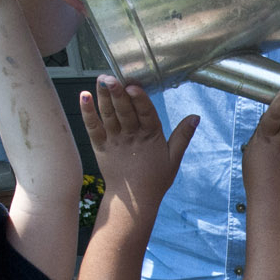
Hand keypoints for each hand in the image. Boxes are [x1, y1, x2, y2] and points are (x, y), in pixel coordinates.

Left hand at [80, 76, 196, 216]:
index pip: (146, 114)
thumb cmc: (155, 179)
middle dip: (117, 94)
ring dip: (103, 97)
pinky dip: (87, 112)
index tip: (133, 86)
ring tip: (100, 79)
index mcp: (150, 137)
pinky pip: (92, 127)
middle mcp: (131, 137)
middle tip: (110, 78)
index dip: (139, 100)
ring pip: (108, 115)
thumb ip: (183, 136)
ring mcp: (114, 141)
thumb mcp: (174, 158)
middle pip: (124, 112)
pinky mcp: (100, 146)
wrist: (133, 201)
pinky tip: (84, 96)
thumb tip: (195, 117)